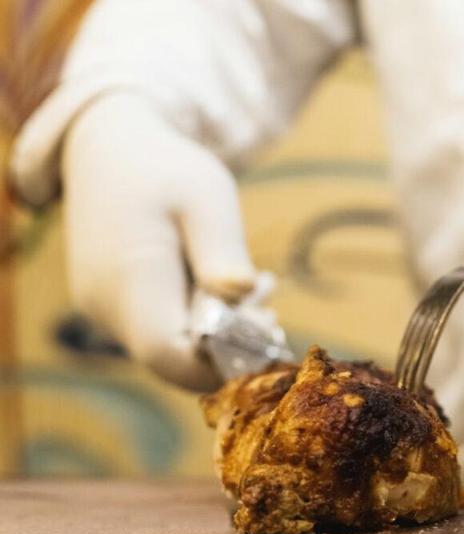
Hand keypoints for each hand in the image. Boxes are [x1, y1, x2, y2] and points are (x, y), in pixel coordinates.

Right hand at [61, 93, 256, 389]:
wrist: (108, 149)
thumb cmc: (165, 168)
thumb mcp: (207, 196)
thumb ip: (222, 250)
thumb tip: (242, 292)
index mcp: (128, 277)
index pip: (169, 354)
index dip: (221, 359)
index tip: (266, 330)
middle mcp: (106, 308)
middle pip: (173, 362)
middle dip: (228, 348)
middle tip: (268, 309)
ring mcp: (103, 313)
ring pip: (168, 352)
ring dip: (216, 334)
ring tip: (248, 288)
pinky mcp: (112, 311)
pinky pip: (160, 335)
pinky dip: (197, 323)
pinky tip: (220, 287)